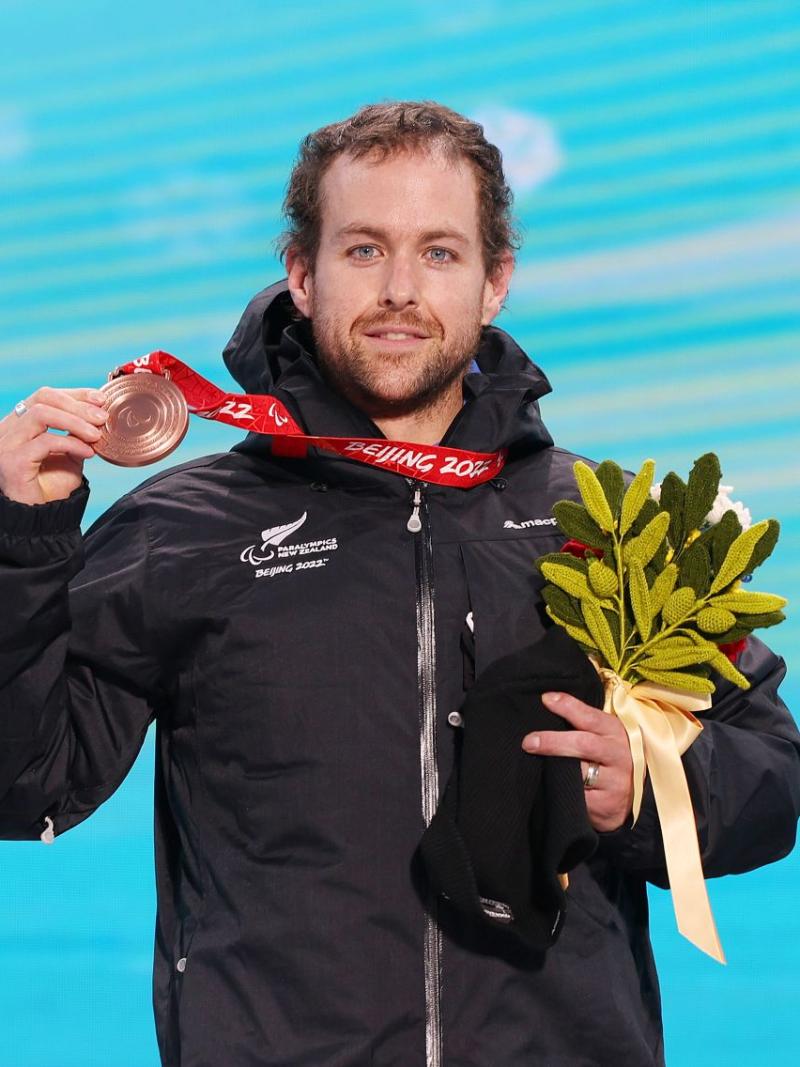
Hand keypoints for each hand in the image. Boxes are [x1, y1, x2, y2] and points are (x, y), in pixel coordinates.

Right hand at [0, 386, 107, 504]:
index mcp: (20, 423)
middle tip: (102, 418)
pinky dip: (70, 443)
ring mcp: (6, 443)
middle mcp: (8, 429)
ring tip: (96, 435)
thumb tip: (99, 413)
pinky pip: (45, 442)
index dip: (74, 394)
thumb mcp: (70, 454)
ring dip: (75, 421)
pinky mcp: (12, 460)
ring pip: (41, 414)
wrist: (41, 518)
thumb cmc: (53, 487)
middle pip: (43, 398)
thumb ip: (79, 433)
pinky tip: (88, 452)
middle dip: (78, 404)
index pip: (45, 396)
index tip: (100, 399)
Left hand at [522, 691, 633, 832]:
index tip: (545, 700)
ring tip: (534, 763)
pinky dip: (561, 790)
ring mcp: (615, 782)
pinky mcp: (606, 805)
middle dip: (553, 742)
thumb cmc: (609, 755)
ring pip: (579, 773)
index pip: (591, 717)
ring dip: (554, 768)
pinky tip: (549, 786)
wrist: (634, 794)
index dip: (567, 707)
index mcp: (616, 733)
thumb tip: (547, 701)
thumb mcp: (603, 734)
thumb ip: (581, 721)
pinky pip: (578, 797)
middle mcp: (619, 755)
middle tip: (529, 742)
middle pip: (584, 745)